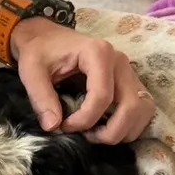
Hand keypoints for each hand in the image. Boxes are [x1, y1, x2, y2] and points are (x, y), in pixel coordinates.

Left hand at [10, 18, 154, 144]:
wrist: (46, 38)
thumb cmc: (40, 51)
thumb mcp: (31, 71)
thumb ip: (41, 98)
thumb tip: (53, 127)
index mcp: (98, 53)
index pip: (102, 96)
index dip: (85, 119)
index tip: (64, 126)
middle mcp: (120, 61)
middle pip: (131, 106)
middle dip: (110, 132)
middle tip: (85, 136)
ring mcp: (128, 72)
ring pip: (143, 110)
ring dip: (124, 130)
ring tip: (97, 133)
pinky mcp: (130, 82)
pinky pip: (142, 109)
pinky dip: (130, 125)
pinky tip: (107, 128)